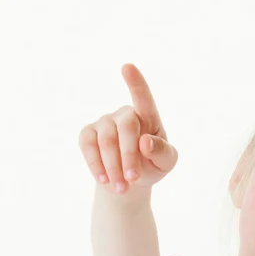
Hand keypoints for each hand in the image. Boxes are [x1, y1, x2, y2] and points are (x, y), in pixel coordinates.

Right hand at [78, 63, 178, 193]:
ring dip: (113, 166)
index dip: (136, 84)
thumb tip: (145, 142)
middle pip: (126, 127)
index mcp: (149, 117)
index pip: (144, 99)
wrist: (130, 181)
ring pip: (105, 139)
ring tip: (122, 188)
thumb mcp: (166, 163)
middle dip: (129, 155)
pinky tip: (104, 179)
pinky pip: (87, 145)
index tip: (127, 67)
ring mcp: (105, 122)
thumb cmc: (153, 166)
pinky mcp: (88, 133)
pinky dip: (96, 164)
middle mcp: (125, 114)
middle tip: (133, 179)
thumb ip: (163, 152)